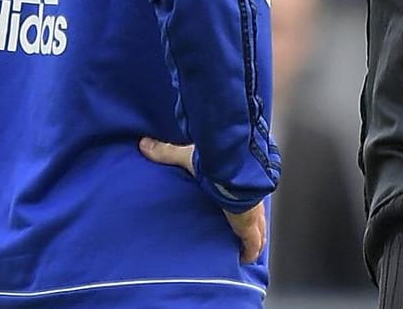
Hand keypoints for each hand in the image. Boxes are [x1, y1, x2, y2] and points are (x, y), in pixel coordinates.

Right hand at [139, 137, 265, 264]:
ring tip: (243, 251)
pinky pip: (252, 244)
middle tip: (240, 237)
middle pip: (253, 217)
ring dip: (252, 241)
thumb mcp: (187, 156)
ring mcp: (251, 215)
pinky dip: (250, 252)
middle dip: (249, 227)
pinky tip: (245, 260)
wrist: (230, 172)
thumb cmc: (214, 163)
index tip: (236, 213)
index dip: (241, 206)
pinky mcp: (249, 227)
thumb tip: (144, 143)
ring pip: (257, 232)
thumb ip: (166, 152)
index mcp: (235, 185)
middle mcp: (247, 201)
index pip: (241, 198)